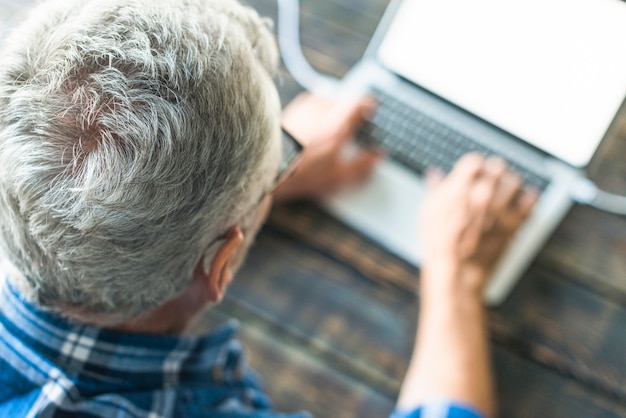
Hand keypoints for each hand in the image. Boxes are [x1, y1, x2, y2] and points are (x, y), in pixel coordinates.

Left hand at [272, 93, 380, 201]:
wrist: (267, 166)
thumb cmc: (301, 173)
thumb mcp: (337, 176)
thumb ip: (361, 165)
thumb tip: (378, 156)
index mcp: (338, 125)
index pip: (360, 103)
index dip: (369, 104)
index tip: (373, 108)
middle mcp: (322, 110)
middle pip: (343, 99)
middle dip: (350, 108)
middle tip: (354, 120)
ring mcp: (305, 107)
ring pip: (326, 99)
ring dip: (333, 106)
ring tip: (333, 122)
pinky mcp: (291, 110)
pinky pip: (310, 102)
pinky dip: (316, 108)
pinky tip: (313, 122)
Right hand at [420, 154, 537, 294]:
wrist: (458, 272)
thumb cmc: (440, 245)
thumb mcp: (428, 214)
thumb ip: (435, 189)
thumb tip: (435, 175)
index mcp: (460, 190)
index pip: (474, 161)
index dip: (474, 165)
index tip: (474, 169)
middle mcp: (482, 196)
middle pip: (497, 168)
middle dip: (494, 170)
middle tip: (493, 173)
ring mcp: (499, 210)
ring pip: (514, 182)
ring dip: (510, 181)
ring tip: (508, 185)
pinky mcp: (512, 224)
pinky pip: (529, 203)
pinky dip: (529, 198)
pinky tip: (527, 196)